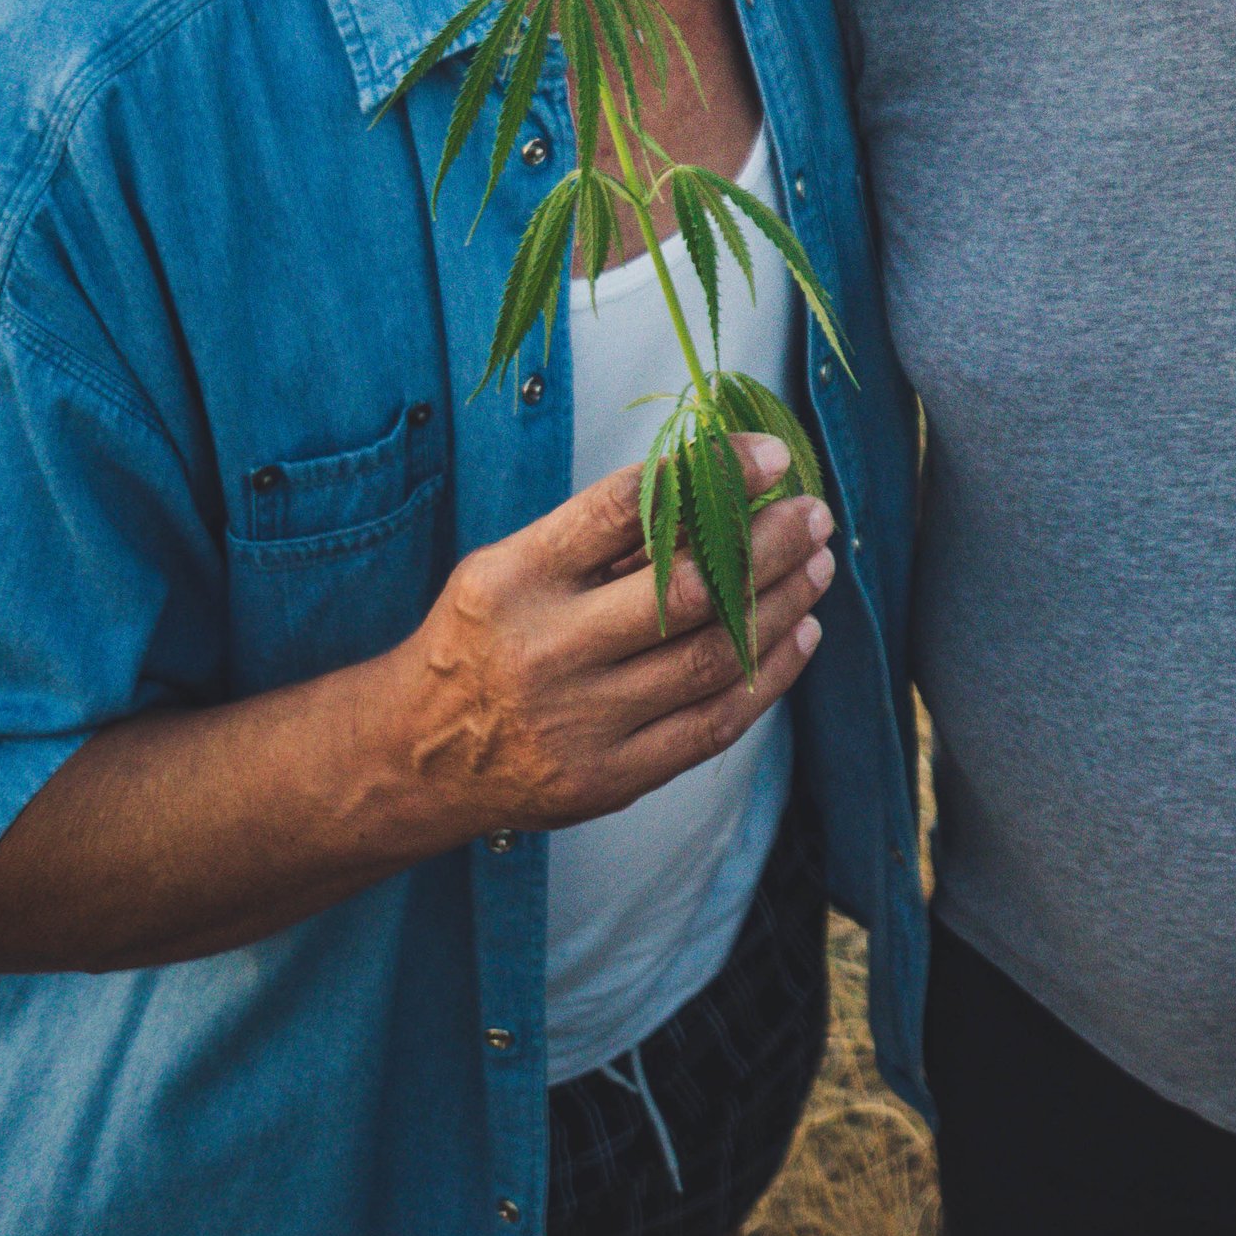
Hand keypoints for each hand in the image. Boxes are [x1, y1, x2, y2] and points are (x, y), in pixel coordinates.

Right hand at [389, 435, 831, 841]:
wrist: (418, 755)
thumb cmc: (484, 638)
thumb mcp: (510, 567)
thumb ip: (600, 537)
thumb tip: (717, 481)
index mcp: (516, 579)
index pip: (627, 508)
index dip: (713, 474)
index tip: (772, 456)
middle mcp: (546, 651)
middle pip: (688, 588)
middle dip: (768, 543)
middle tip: (813, 513)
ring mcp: (579, 723)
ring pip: (713, 657)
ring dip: (782, 605)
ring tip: (817, 565)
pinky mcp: (608, 779)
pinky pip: (713, 723)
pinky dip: (770, 675)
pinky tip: (799, 634)